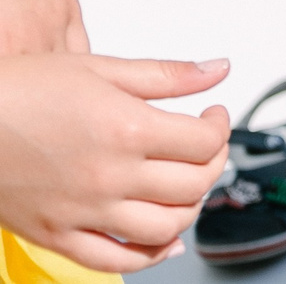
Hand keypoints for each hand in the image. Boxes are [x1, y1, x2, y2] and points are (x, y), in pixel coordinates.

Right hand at [0, 54, 231, 272]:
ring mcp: (84, 211)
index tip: (213, 117)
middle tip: (206, 148)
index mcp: (127, 130)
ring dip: (189, 209)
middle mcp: (110, 176)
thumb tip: (217, 68)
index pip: (206, 143)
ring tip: (185, 186)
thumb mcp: (99, 68)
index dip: (221, 128)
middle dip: (212, 164)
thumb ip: (166, 74)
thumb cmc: (20, 91)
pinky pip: (117, 261)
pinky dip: (150, 256)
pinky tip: (162, 241)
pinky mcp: (58, 236)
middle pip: (194, 185)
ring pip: (166, 228)